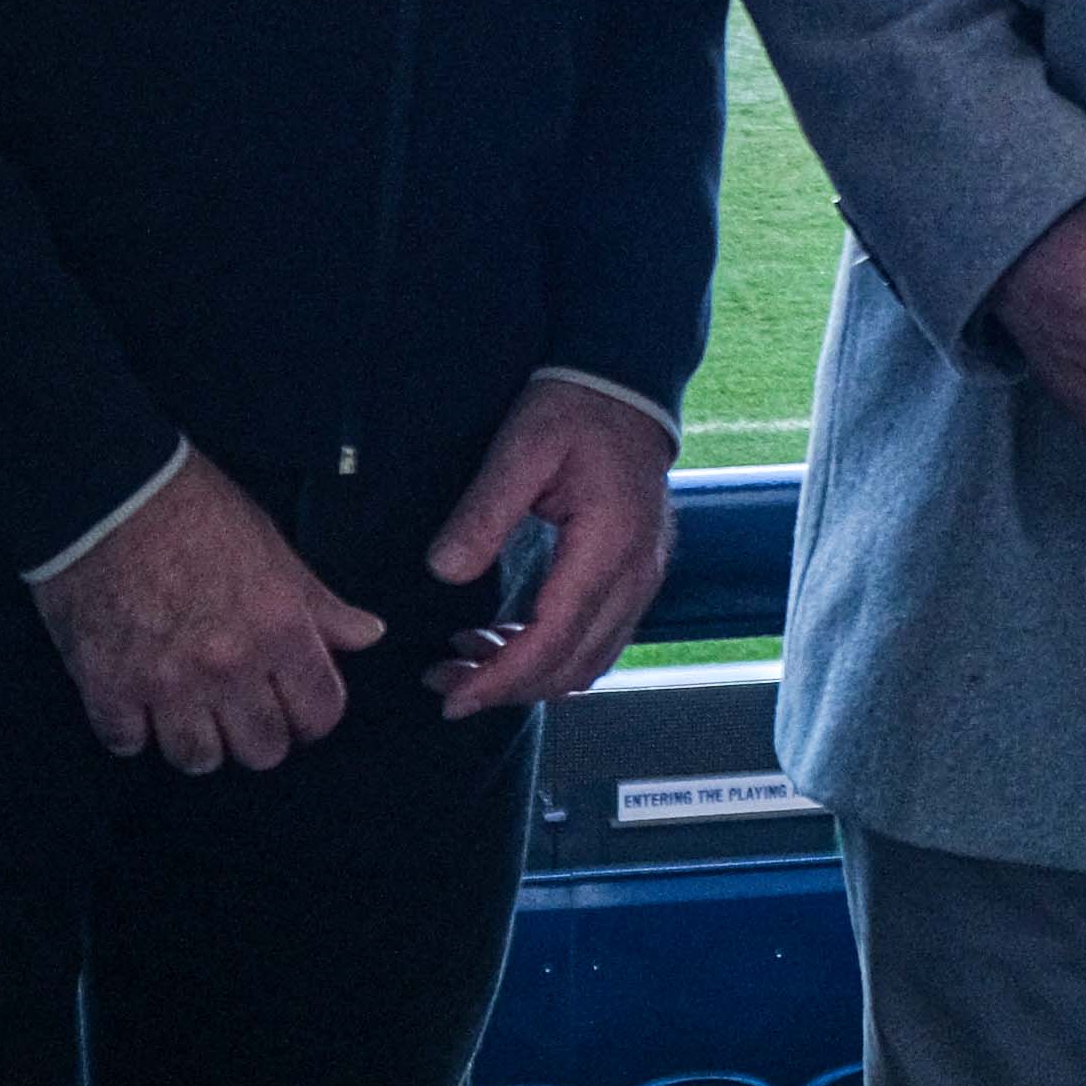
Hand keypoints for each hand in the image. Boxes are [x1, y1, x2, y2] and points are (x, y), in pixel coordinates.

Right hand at [33, 456, 381, 773]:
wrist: (105, 491)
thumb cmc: (194, 509)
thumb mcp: (272, 547)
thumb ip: (319, 604)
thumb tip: (368, 635)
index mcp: (279, 630)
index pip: (320, 715)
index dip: (310, 715)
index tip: (292, 703)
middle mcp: (229, 667)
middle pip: (262, 752)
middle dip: (255, 733)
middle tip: (237, 707)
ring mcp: (167, 684)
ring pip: (197, 759)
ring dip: (195, 739)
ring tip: (186, 709)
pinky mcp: (108, 688)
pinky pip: (128, 744)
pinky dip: (132, 729)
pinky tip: (134, 700)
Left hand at [423, 374, 682, 718]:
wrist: (626, 388)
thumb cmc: (576, 411)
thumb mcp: (520, 447)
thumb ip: (484, 511)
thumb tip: (444, 572)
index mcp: (609, 545)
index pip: (554, 638)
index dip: (502, 678)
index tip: (455, 697)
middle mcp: (636, 575)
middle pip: (573, 666)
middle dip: (506, 689)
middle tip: (444, 683)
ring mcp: (641, 580)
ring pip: (588, 663)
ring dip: (528, 678)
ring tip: (464, 664)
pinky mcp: (633, 579)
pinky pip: (596, 641)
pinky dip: (550, 657)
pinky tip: (503, 642)